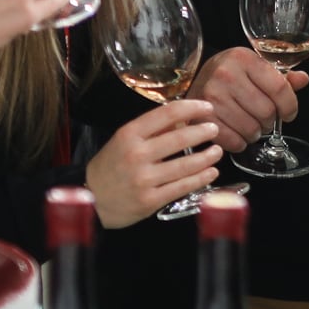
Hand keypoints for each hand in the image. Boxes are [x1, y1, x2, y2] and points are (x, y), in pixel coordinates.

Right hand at [84, 100, 223, 225]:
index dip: (192, 108)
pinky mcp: (150, 200)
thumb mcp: (124, 140)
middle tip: (215, 129)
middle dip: (203, 132)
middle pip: (180, 138)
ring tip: (217, 151)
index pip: (167, 114)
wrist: (92, 199)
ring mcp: (144, 179)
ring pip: (185, 165)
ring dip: (207, 157)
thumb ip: (152, 130)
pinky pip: (182, 187)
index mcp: (129, 134)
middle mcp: (136, 154)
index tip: (207, 107)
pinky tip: (211, 173)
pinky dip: (200, 178)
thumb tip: (184, 118)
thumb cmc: (110, 167)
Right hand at [189, 48, 305, 152]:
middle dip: (270, 121)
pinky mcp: (202, 118)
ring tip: (251, 126)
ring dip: (256, 133)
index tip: (290, 113)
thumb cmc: (228, 73)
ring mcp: (211, 97)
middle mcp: (226, 75)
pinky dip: (240, 143)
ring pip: (251, 129)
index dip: (290, 105)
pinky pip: (233, 141)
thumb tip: (302, 80)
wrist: (193, 80)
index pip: (279, 87)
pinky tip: (238, 134)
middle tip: (265, 119)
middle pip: (266, 111)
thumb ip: (280, 75)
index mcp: (243, 58)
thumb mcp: (253, 66)